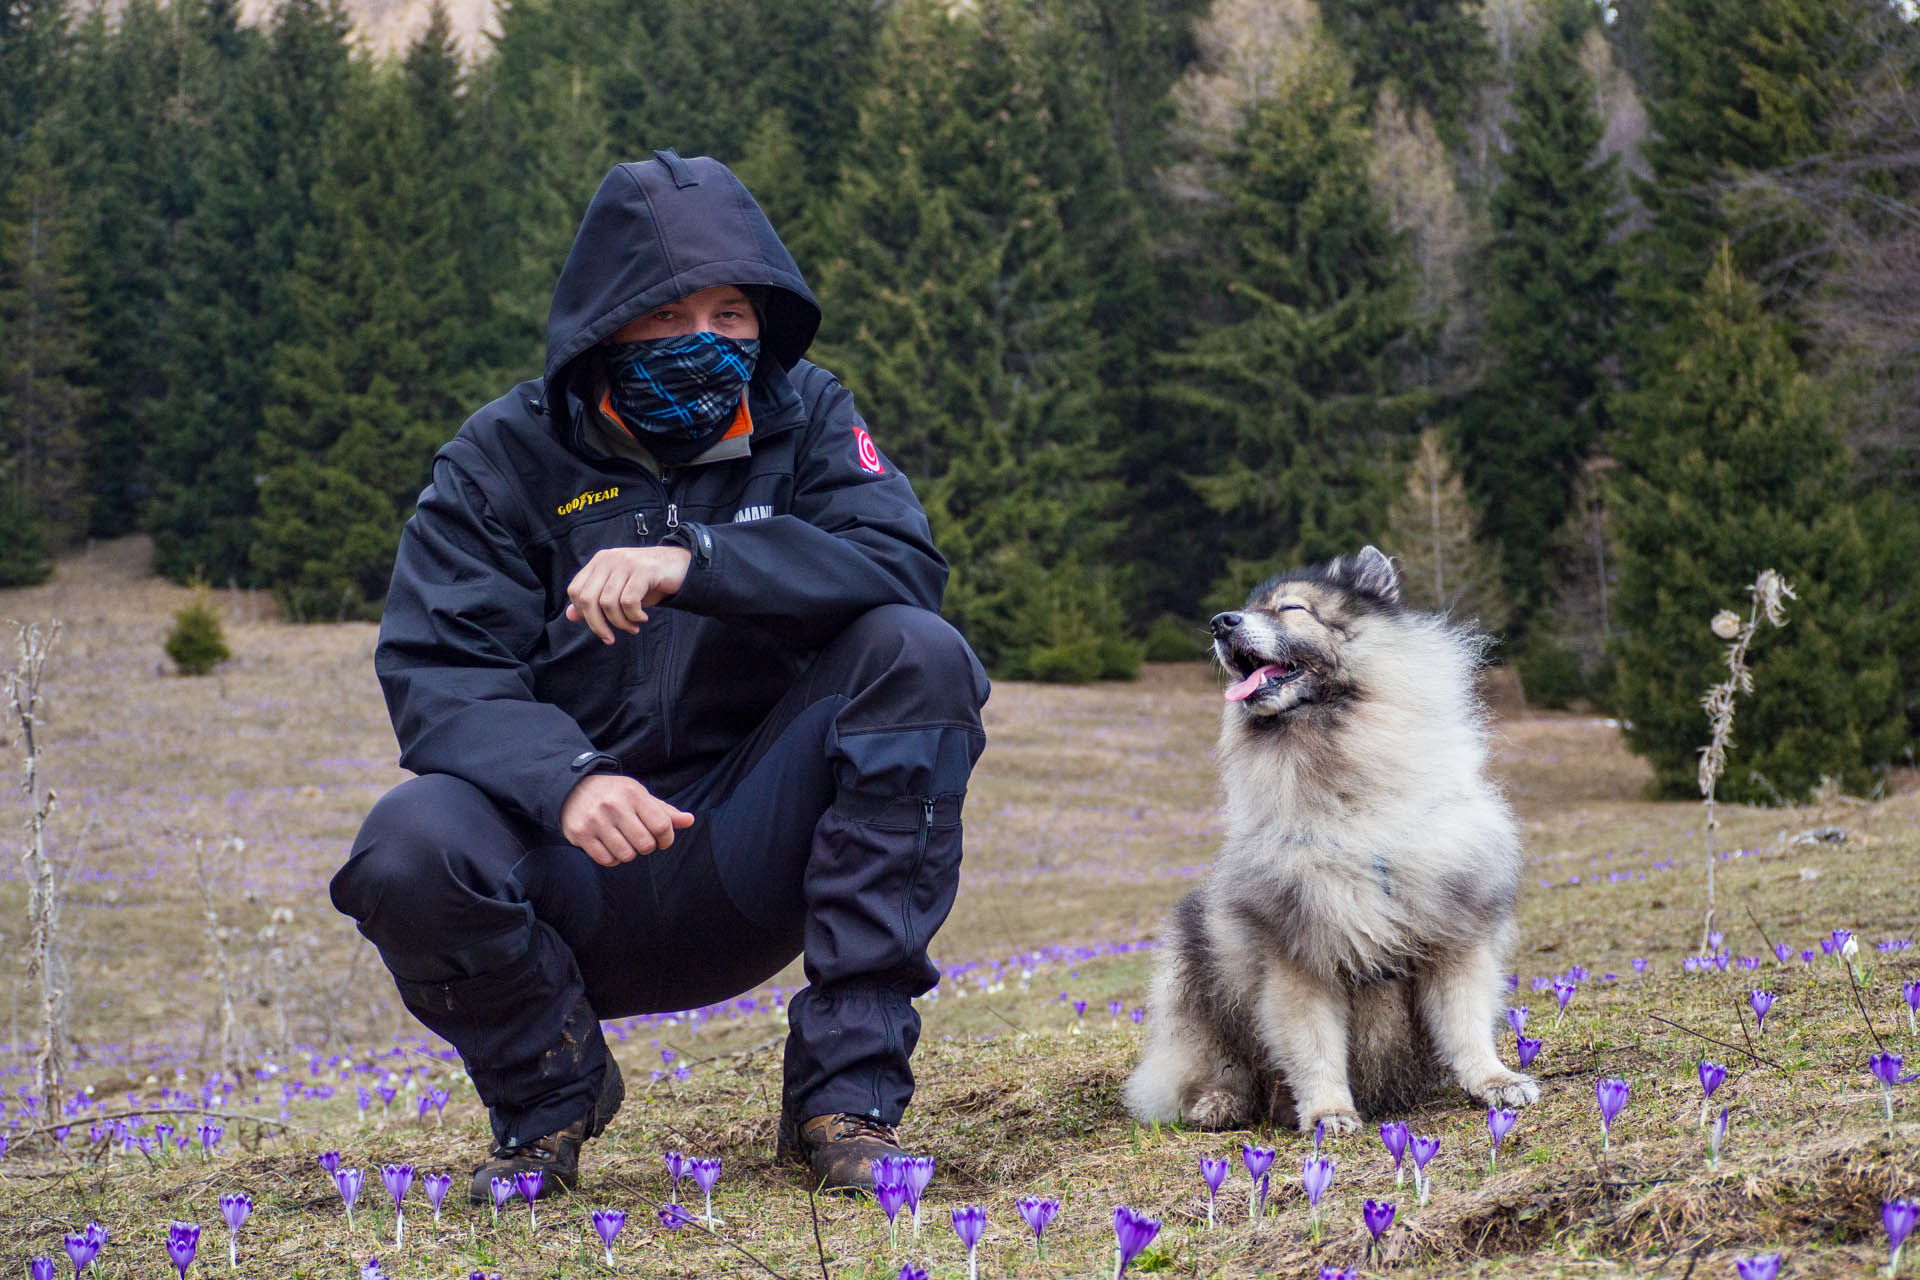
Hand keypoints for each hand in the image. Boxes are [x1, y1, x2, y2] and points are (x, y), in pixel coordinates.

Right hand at [560, 773, 695, 865]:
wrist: (573, 788)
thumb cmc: (615, 794)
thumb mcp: (640, 795)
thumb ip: (664, 811)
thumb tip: (689, 821)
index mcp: (633, 794)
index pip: (662, 826)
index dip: (667, 839)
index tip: (663, 840)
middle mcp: (614, 806)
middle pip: (645, 844)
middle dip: (647, 847)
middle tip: (641, 840)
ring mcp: (596, 820)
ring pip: (626, 855)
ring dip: (629, 853)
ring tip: (624, 842)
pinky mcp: (581, 834)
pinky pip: (607, 860)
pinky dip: (612, 858)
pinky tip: (610, 846)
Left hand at [565, 546, 692, 643]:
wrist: (682, 565)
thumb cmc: (648, 581)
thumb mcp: (618, 591)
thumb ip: (594, 602)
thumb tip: (570, 616)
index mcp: (599, 562)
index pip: (576, 591)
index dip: (583, 614)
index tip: (599, 626)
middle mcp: (609, 559)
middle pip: (588, 599)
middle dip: (598, 625)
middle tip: (609, 638)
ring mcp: (625, 563)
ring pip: (608, 603)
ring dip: (620, 623)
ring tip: (633, 627)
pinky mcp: (643, 570)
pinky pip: (629, 601)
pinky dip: (634, 616)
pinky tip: (642, 617)